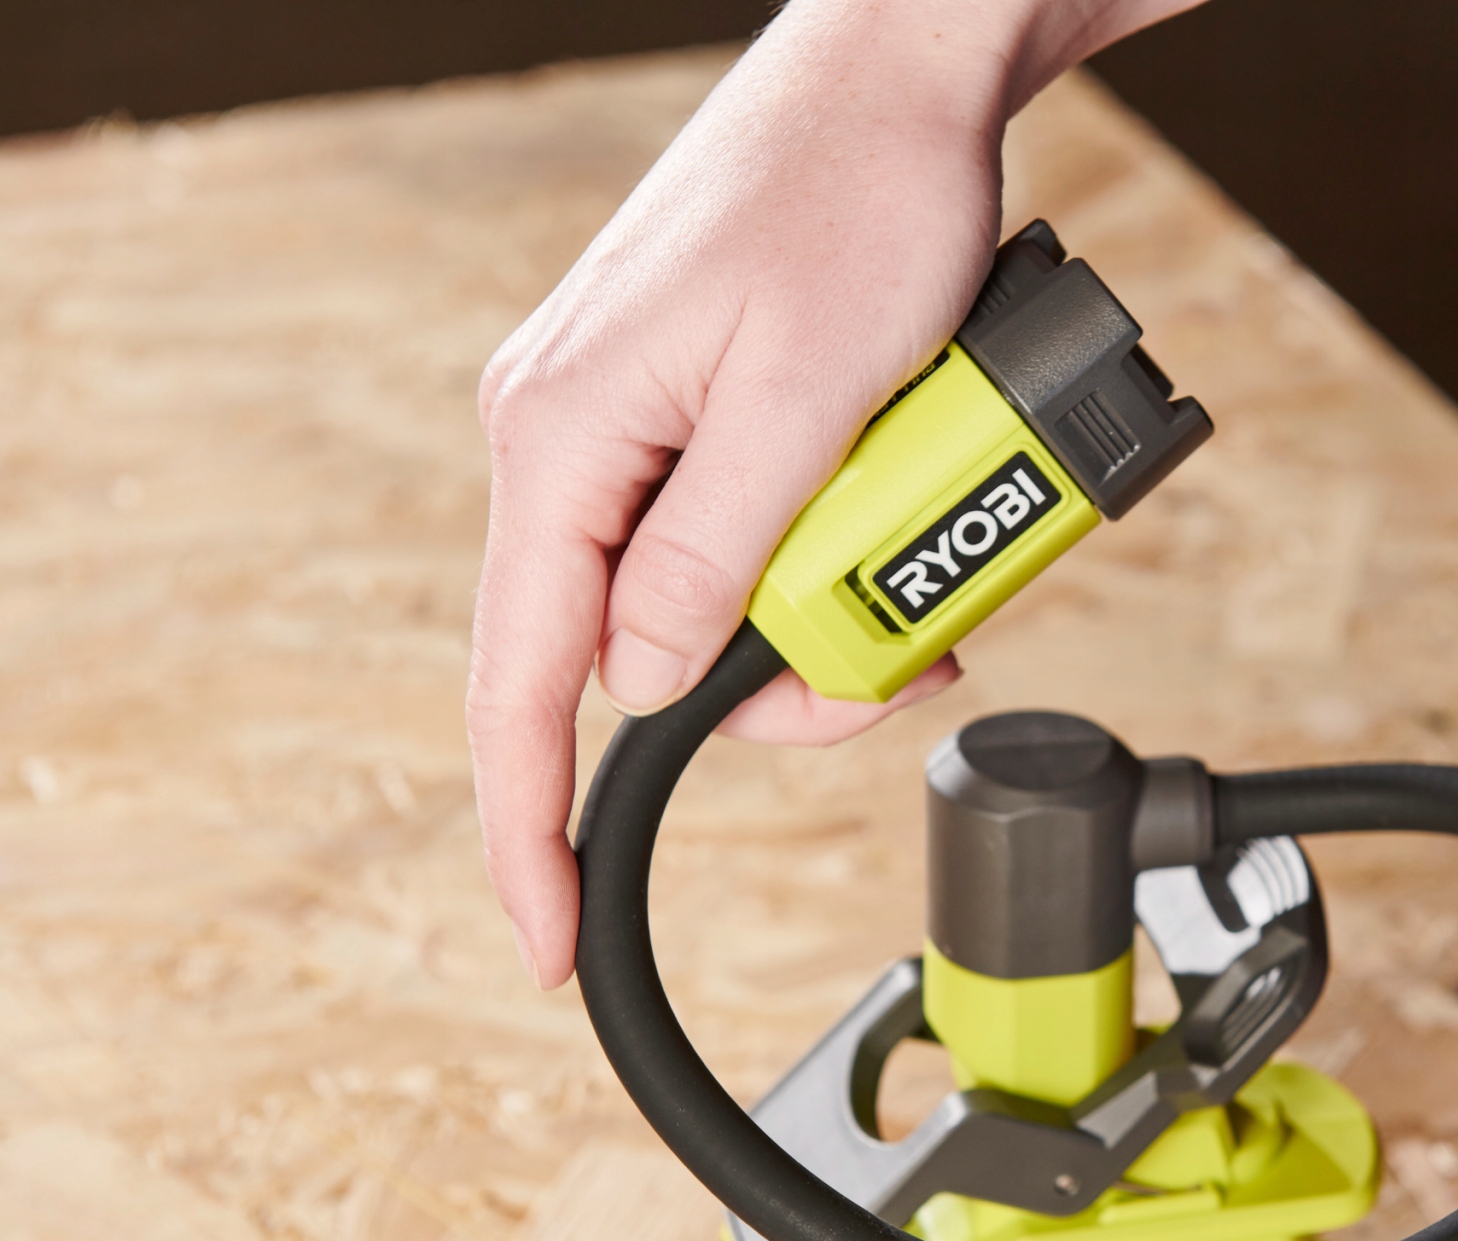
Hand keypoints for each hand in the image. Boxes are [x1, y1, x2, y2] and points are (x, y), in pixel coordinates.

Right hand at [468, 3, 1035, 988]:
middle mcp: (573, 441)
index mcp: (563, 438)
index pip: (522, 680)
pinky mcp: (698, 416)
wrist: (904, 79)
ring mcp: (634, 427)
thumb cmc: (860, 199)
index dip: (531, 825)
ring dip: (828, 618)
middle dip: (782, 688)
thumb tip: (653, 685)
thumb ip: (718, 552)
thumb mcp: (803, 395)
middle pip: (645, 657)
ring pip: (713, 605)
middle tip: (913, 652)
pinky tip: (899, 509)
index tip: (545, 937)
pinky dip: (829, 556)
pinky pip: (745, 536)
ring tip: (936, 555)